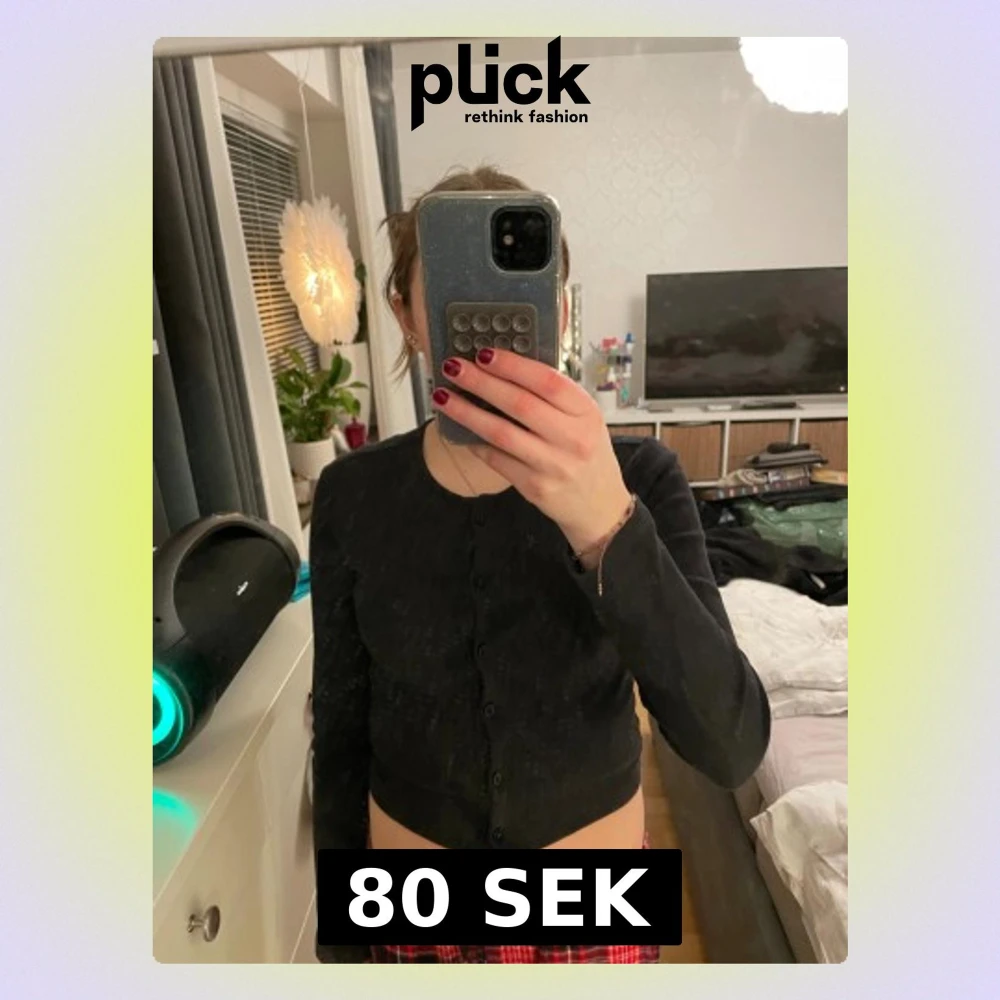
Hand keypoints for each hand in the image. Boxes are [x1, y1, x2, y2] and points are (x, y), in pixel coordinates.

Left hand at [433, 348, 632, 555]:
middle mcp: (572, 438)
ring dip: (467, 412)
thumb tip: (504, 368)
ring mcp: (553, 465)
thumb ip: (553, 396)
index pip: (547, 381)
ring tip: (443, 396)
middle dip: (481, 382)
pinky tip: (460, 429)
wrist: (599, 503)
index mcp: (586, 412)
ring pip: (501, 433)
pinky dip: (475, 442)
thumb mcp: (583, 418)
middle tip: (454, 367)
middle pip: (519, 404)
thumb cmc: (587, 452)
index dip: (513, 365)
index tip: (485, 353)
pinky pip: (496, 459)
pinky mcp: (534, 487)